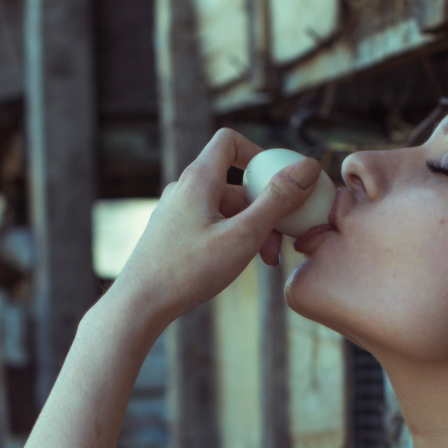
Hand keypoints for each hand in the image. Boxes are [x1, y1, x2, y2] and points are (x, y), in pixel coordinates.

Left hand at [110, 129, 322, 327]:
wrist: (139, 305)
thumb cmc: (188, 271)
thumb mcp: (244, 235)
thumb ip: (277, 200)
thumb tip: (308, 167)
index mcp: (198, 179)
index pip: (230, 141)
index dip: (258, 155)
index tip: (279, 182)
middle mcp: (182, 190)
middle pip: (233, 184)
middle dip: (263, 209)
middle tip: (281, 244)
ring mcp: (174, 214)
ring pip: (223, 210)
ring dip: (249, 229)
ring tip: (263, 262)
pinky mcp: (169, 236)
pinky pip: (208, 226)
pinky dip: (229, 239)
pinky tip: (236, 266)